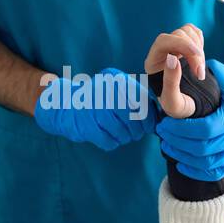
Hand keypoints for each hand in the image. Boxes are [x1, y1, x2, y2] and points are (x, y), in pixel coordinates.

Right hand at [33, 67, 157, 149]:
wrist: (65, 106)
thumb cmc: (99, 101)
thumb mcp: (117, 91)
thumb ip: (137, 99)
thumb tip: (158, 118)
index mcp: (116, 80)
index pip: (141, 101)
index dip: (149, 117)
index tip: (149, 126)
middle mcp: (105, 90)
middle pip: (133, 117)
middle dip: (137, 130)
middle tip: (136, 134)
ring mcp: (94, 107)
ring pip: (122, 131)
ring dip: (125, 137)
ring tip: (122, 136)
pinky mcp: (85, 125)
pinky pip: (108, 141)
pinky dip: (112, 142)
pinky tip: (109, 138)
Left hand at [143, 25, 207, 117]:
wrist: (192, 105)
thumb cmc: (179, 107)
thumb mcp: (174, 103)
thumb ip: (170, 82)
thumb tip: (172, 59)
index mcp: (152, 64)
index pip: (163, 41)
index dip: (181, 43)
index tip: (197, 55)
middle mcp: (160, 52)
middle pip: (177, 35)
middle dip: (193, 52)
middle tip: (200, 74)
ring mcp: (173, 47)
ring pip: (186, 32)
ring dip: (198, 49)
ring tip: (199, 70)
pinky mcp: (185, 45)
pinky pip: (193, 33)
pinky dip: (200, 43)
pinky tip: (199, 58)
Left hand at [155, 59, 223, 178]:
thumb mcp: (221, 72)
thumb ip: (201, 70)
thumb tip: (175, 63)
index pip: (205, 129)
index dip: (181, 130)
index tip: (165, 124)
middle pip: (203, 149)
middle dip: (178, 143)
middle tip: (162, 134)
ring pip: (207, 163)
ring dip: (183, 157)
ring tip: (167, 147)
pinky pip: (216, 172)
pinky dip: (196, 171)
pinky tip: (181, 163)